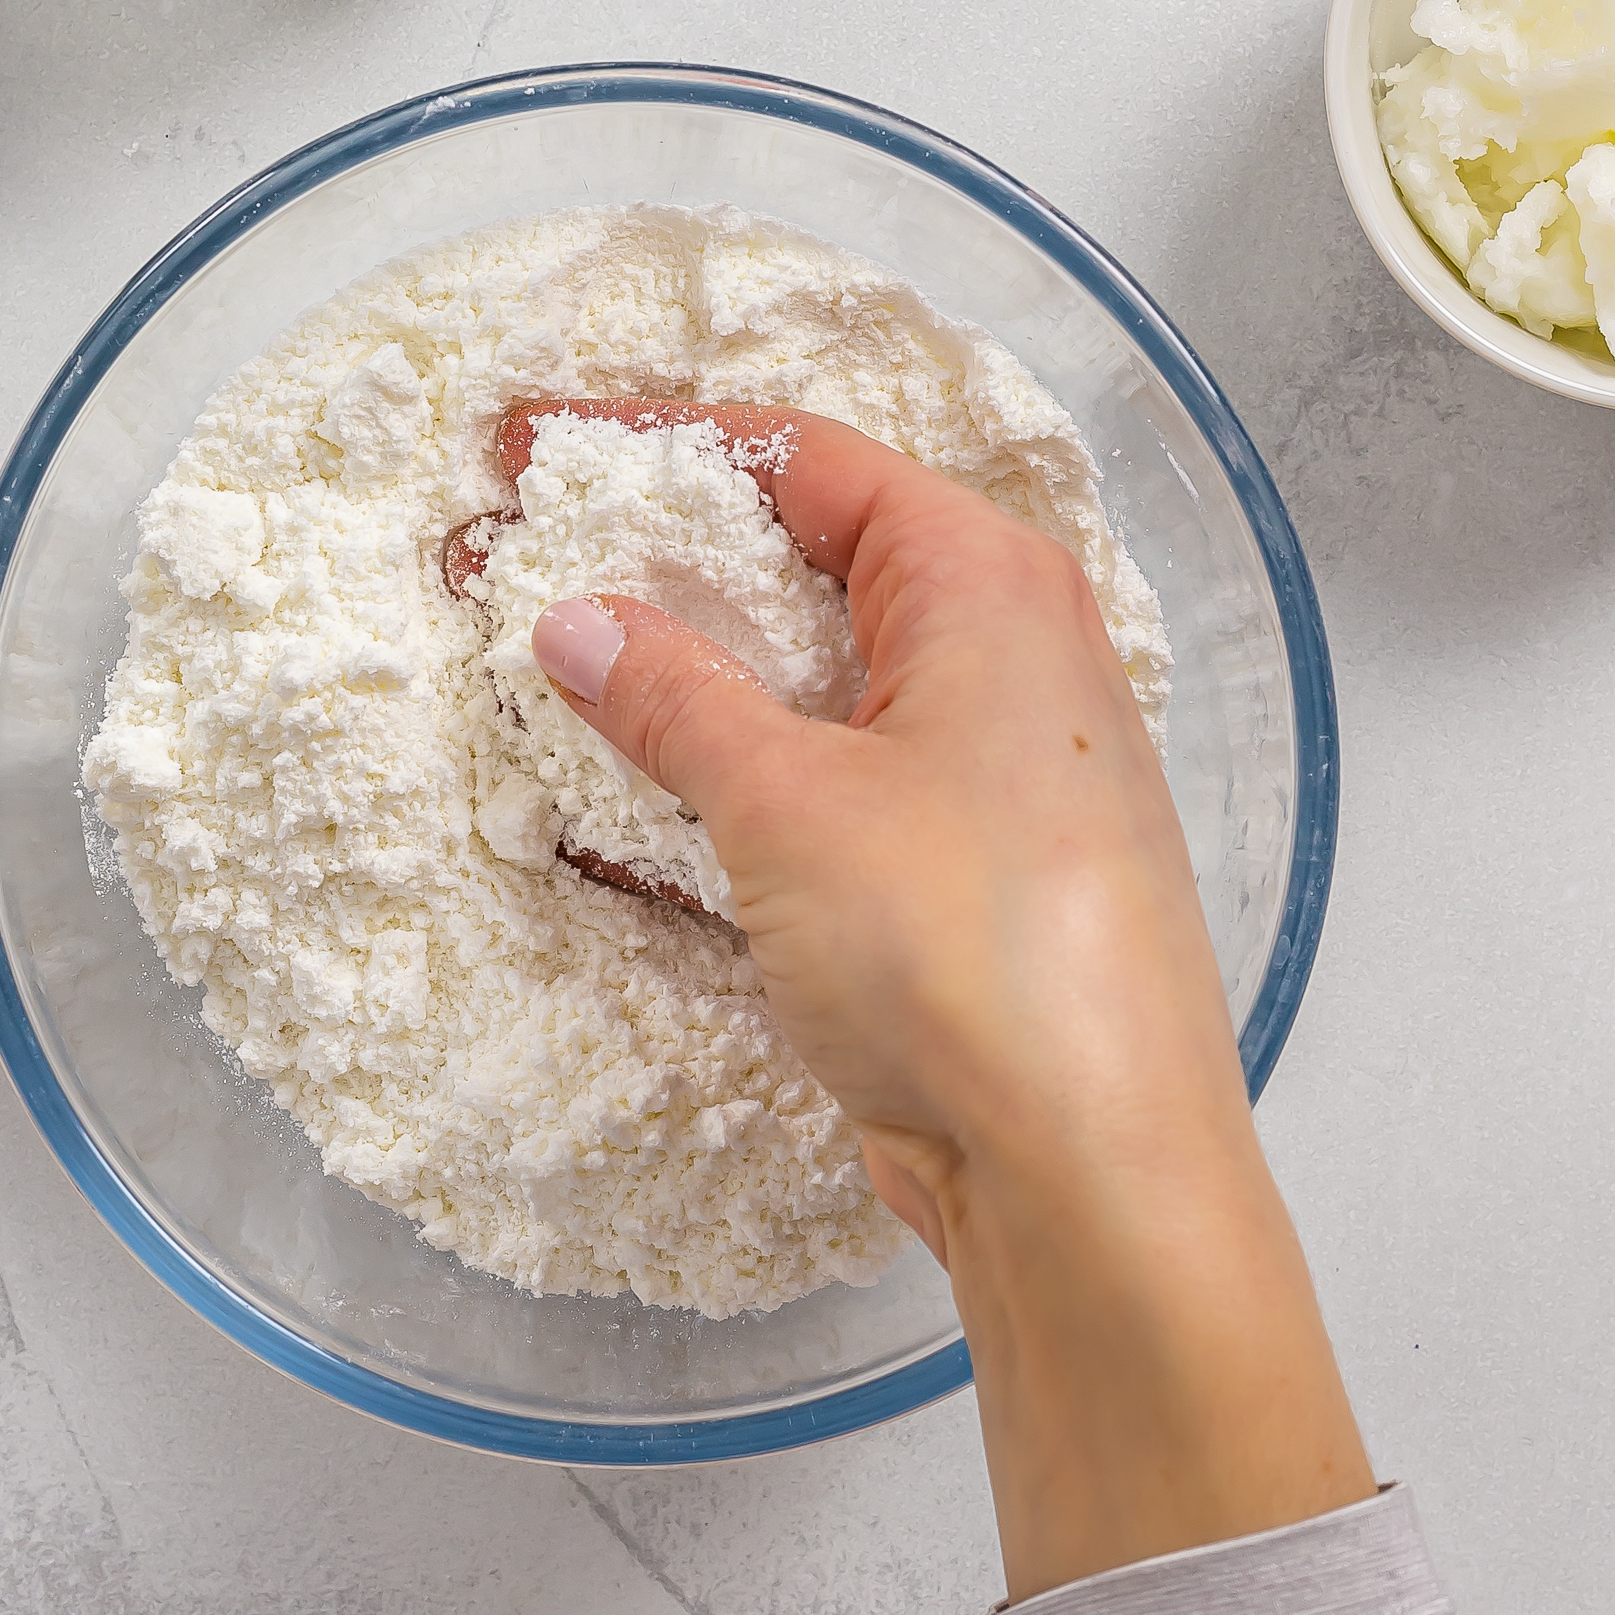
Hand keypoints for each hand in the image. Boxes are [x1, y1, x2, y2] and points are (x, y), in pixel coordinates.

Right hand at [508, 398, 1373, 1597]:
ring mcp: (990, 771)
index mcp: (988, 583)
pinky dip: (735, 784)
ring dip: (689, 685)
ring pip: (814, 688)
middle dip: (664, 569)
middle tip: (526, 564)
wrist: (1089, 1170)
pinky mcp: (962, 875)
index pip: (810, 462)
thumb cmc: (964, 950)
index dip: (667, 443)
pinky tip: (630, 808)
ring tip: (552, 679)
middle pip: (811, 568)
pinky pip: (828, 791)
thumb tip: (577, 620)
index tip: (542, 449)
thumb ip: (673, 696)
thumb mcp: (788, 801)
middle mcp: (1008, 655)